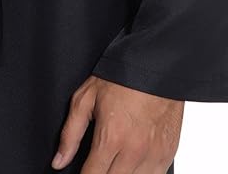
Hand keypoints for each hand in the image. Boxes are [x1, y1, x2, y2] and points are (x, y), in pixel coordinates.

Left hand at [51, 75, 183, 172]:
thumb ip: (70, 133)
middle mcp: (134, 151)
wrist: (155, 64)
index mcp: (112, 137)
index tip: (80, 173)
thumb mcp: (86, 98)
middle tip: (96, 164)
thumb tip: (59, 161)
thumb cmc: (121, 77)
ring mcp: (154, 155)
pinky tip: (131, 163)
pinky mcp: (168, 154)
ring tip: (113, 162)